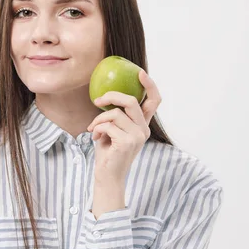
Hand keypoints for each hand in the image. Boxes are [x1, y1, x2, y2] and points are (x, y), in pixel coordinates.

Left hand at [87, 69, 161, 186]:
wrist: (107, 175)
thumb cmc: (108, 152)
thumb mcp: (113, 130)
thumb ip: (116, 116)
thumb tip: (106, 96)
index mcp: (142, 125)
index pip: (154, 101)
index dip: (149, 85)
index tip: (139, 73)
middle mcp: (144, 129)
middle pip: (131, 101)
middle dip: (111, 96)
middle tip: (97, 101)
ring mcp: (137, 136)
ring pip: (115, 114)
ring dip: (98, 119)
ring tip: (94, 129)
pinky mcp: (127, 142)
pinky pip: (108, 125)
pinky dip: (97, 128)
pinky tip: (96, 137)